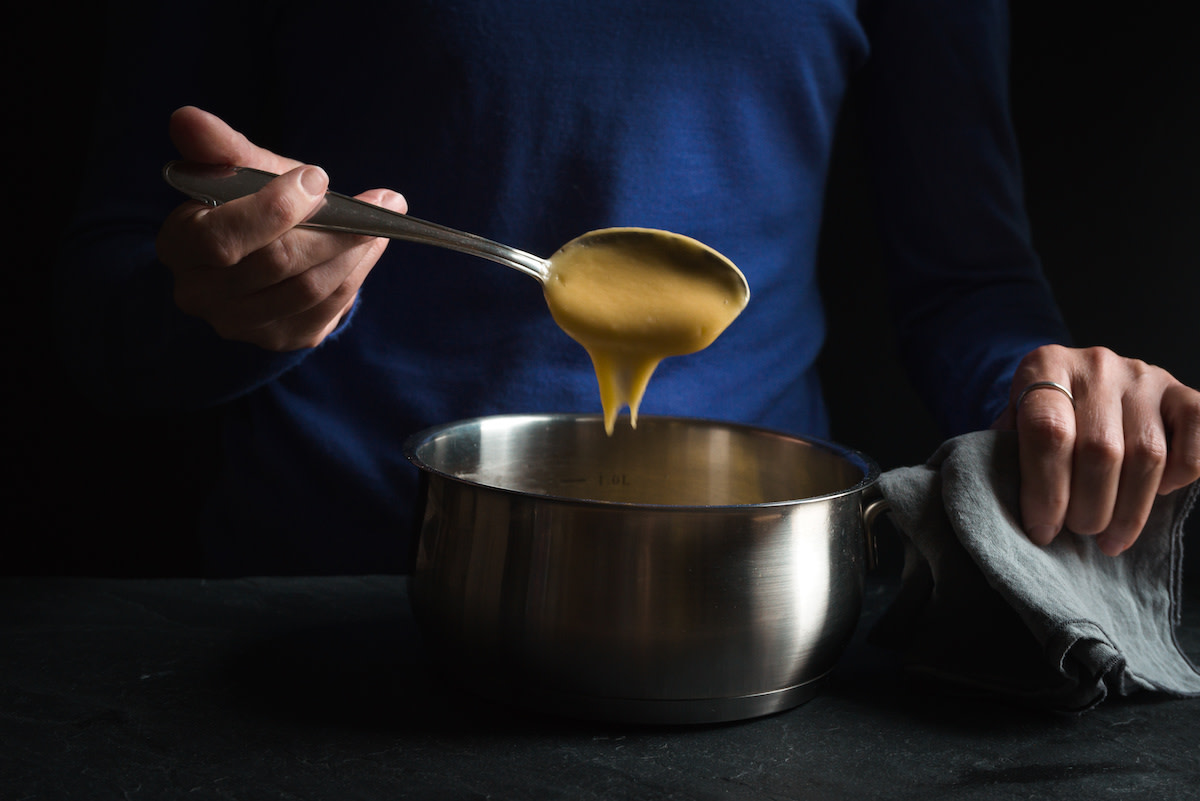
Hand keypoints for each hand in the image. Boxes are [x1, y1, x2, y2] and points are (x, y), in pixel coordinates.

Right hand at [155, 106, 406, 350]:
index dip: (274, 209)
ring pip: (309, 289)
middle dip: (333, 229)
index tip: (318, 177)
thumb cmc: (250, 203)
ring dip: (354, 251)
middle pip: (276, 265)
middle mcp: (200, 294)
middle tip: (379, 201)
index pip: (221, 239)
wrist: (264, 250)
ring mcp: (240, 323)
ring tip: (384, 219)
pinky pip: (329, 307)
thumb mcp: (240, 172)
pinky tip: (372, 246)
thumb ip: (222, 149)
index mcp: (180, 246)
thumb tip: (187, 118)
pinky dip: (356, 273)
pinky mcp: (280, 337)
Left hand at [993, 345, 1199, 554]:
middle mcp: (1096, 364)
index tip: (1042, 530)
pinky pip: (1196, 439)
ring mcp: (1143, 375)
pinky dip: (1181, 476)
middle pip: (1100, 449)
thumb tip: (1023, 517)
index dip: (1045, 490)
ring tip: (1109, 537)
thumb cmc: (1040, 419)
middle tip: (1078, 532)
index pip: (1047, 431)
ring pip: (1148, 455)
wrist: (1078, 384)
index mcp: (1044, 366)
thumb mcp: (1013, 429)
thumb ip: (1011, 459)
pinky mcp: (1182, 392)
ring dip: (1129, 510)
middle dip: (1089, 508)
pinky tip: (1158, 495)